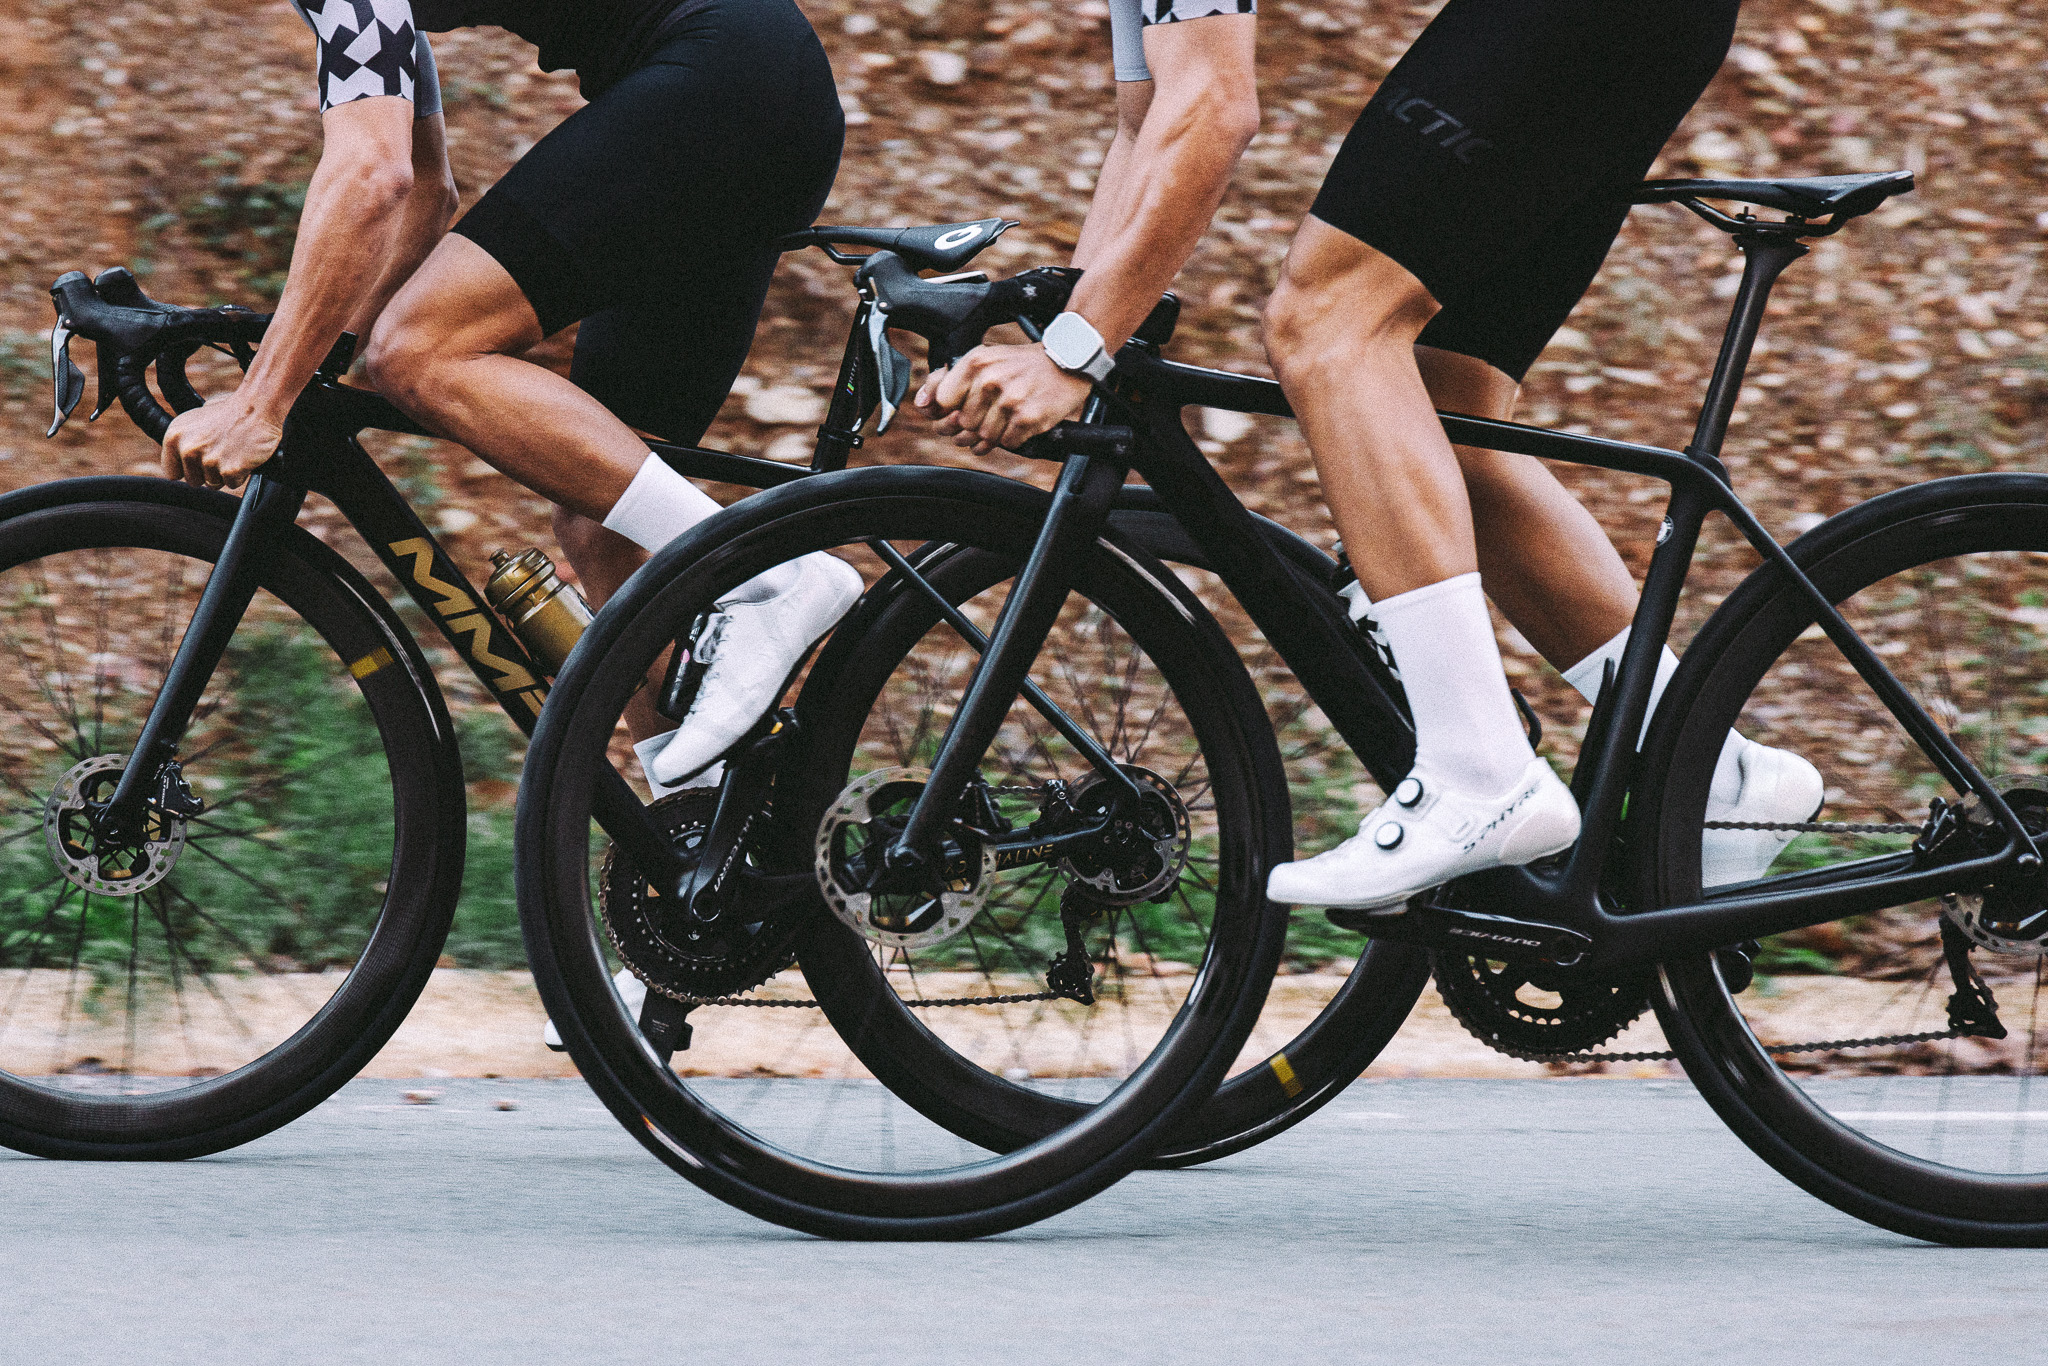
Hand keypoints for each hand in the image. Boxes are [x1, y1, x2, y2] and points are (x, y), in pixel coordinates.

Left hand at [160, 395, 284, 489]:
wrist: (257, 408)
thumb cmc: (231, 411)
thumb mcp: (197, 418)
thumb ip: (186, 438)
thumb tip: (181, 454)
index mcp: (174, 437)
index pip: (171, 472)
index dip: (188, 469)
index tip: (199, 464)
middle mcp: (188, 450)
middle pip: (193, 481)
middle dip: (208, 473)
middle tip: (222, 455)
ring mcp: (208, 461)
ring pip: (213, 484)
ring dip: (225, 474)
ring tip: (234, 453)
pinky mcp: (229, 470)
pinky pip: (232, 484)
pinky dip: (240, 475)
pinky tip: (244, 457)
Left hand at [913, 343, 1092, 455]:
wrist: (1067, 361)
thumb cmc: (1022, 364)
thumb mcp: (985, 360)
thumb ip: (949, 380)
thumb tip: (921, 404)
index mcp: (975, 363)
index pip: (943, 402)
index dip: (948, 413)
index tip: (957, 414)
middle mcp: (990, 381)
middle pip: (965, 424)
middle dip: (973, 428)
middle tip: (989, 418)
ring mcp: (1010, 401)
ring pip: (985, 437)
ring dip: (993, 436)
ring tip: (1005, 422)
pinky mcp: (1028, 418)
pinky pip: (1007, 443)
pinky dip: (1012, 439)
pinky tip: (1019, 425)